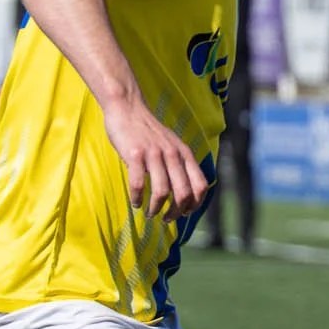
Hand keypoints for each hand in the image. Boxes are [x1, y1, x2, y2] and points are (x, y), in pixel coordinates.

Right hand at [104, 99, 206, 218]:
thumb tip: (185, 191)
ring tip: (150, 214)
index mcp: (185, 154)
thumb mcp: (172, 144)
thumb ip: (180, 163)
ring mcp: (154, 154)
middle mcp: (173, 155)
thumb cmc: (148, 131)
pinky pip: (139, 184)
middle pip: (183, 193)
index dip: (196, 204)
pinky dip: (137, 198)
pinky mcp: (135, 154)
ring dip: (156, 209)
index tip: (186, 213)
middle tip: (168, 219)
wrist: (128, 108)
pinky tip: (135, 203)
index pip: (200, 185)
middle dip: (177, 212)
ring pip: (162, 192)